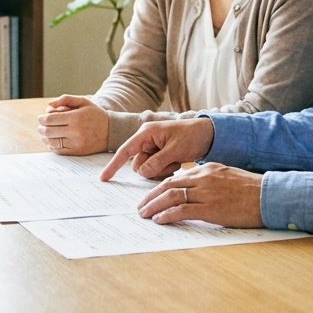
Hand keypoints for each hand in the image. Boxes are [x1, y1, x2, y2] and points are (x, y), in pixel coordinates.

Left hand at [37, 95, 108, 154]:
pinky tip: (52, 141)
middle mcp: (75, 131)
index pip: (50, 120)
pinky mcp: (78, 151)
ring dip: (45, 138)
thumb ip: (65, 99)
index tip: (41, 118)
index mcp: (76, 117)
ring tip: (45, 134)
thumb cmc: (95, 114)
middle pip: (48, 131)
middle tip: (41, 126)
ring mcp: (76, 143)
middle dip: (41, 128)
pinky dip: (52, 146)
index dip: (42, 119)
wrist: (111, 131)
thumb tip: (49, 105)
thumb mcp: (83, 102)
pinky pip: (59, 151)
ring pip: (52, 142)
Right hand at [99, 118, 214, 180]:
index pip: (125, 151)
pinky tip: (177, 162)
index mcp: (146, 134)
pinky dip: (165, 170)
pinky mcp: (159, 155)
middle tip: (171, 163)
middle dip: (152, 169)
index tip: (104, 178)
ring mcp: (153, 148)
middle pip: (138, 165)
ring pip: (147, 169)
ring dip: (161, 171)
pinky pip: (155, 170)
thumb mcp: (175, 149)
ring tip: (176, 161)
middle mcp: (146, 141)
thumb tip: (143, 172)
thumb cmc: (192, 135)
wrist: (208, 135)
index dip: (114, 165)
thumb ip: (158, 161)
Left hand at [135, 162, 263, 226]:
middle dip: (151, 196)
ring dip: (154, 206)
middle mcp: (204, 178)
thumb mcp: (227, 177)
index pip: (176, 177)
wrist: (269, 196)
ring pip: (172, 196)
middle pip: (169, 185)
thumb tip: (193, 190)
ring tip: (144, 214)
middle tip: (140, 206)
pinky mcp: (211, 208)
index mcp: (207, 169)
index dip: (160, 188)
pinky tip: (159, 220)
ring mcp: (206, 192)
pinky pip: (183, 210)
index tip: (150, 196)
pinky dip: (168, 215)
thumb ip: (209, 181)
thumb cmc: (251, 190)